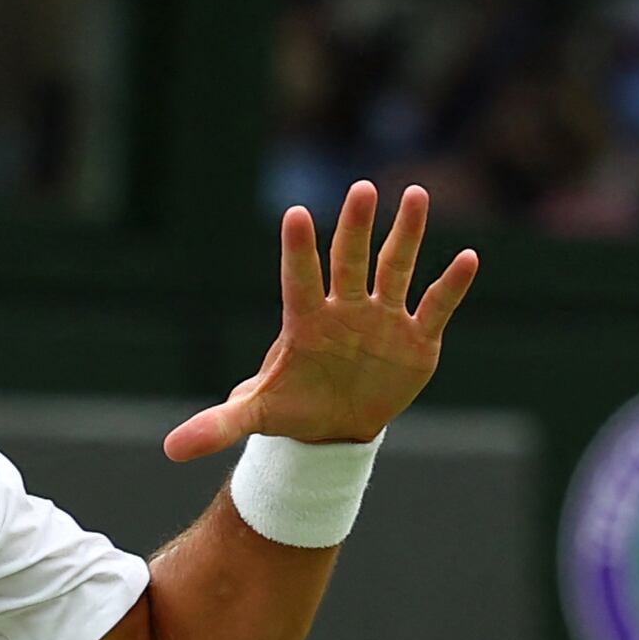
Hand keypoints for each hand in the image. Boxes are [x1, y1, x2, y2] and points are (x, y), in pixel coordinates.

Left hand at [163, 182, 480, 461]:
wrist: (336, 426)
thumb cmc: (294, 407)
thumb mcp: (258, 416)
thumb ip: (219, 423)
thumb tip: (170, 449)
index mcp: (306, 321)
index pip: (300, 279)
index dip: (299, 251)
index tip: (296, 215)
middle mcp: (345, 309)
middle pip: (350, 262)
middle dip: (356, 229)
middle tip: (361, 189)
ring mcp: (383, 318)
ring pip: (396, 268)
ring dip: (406, 234)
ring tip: (414, 195)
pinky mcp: (416, 336)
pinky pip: (435, 305)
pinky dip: (451, 285)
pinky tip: (468, 258)